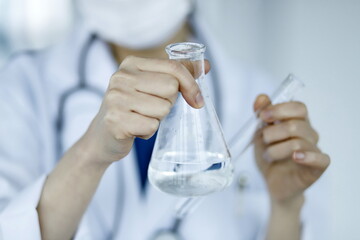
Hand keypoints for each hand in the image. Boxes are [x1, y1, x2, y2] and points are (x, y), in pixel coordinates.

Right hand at [82, 56, 209, 164]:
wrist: (102, 137)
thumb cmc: (131, 109)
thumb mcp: (150, 86)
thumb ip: (176, 74)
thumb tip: (205, 65)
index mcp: (131, 64)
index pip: (173, 67)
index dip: (190, 84)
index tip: (196, 99)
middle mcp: (121, 77)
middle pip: (171, 88)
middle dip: (168, 103)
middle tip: (150, 109)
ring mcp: (116, 98)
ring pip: (163, 108)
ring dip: (157, 119)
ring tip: (140, 118)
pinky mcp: (116, 120)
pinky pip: (152, 126)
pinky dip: (148, 132)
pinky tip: (135, 129)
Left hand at [253, 94, 329, 204]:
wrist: (273, 183)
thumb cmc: (270, 156)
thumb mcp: (259, 134)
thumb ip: (261, 116)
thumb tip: (261, 97)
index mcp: (297, 122)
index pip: (298, 107)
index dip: (280, 109)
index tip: (262, 116)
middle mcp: (309, 134)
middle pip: (296, 124)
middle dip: (273, 132)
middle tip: (263, 140)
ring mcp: (314, 150)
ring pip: (299, 142)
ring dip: (276, 149)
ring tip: (268, 156)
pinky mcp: (317, 168)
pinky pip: (321, 158)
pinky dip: (307, 156)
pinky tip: (295, 157)